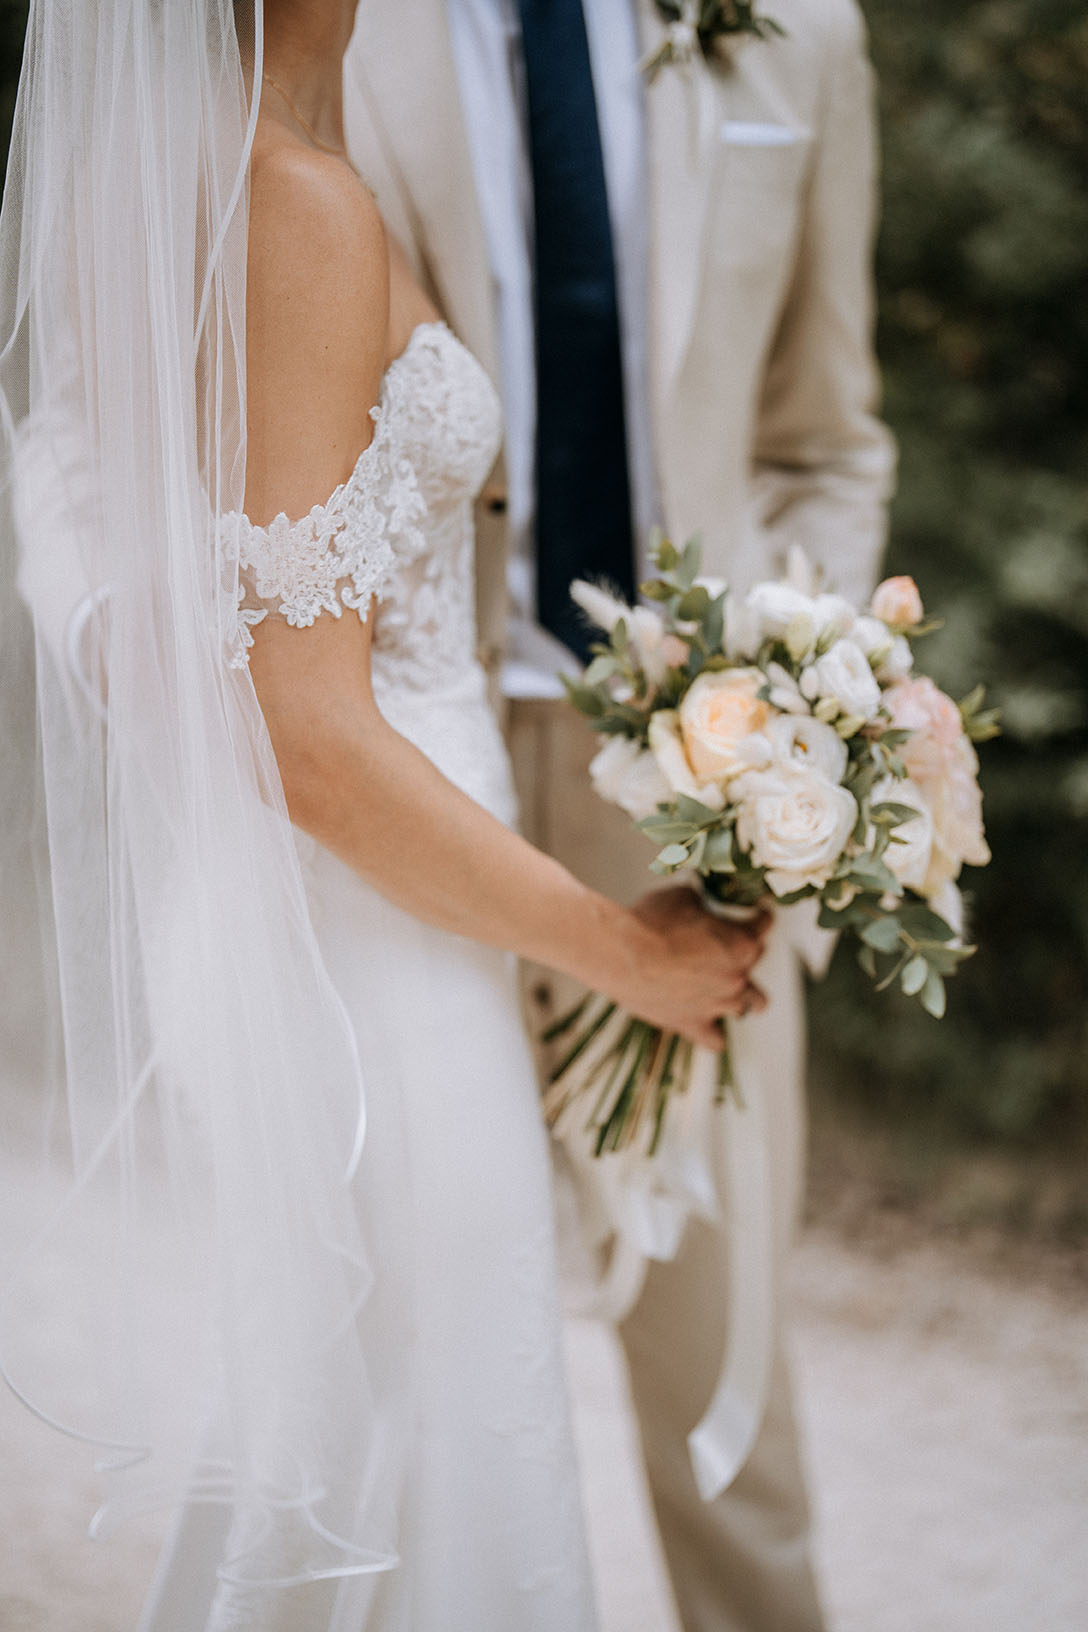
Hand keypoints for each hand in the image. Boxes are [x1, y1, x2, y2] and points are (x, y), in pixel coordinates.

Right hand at [608, 886, 769, 1050]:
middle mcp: (737, 975)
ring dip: (744, 993)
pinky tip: (710, 1028)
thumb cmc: (651, 921)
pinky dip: (715, 1034)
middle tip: (731, 943)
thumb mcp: (682, 896)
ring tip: (732, 988)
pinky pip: (715, 1040)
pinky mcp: (691, 1023)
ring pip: (750, 1004)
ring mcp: (717, 1003)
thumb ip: (701, 902)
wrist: (621, 953)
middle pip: (756, 960)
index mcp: (740, 942)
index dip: (760, 916)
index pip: (763, 925)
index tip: (759, 913)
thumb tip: (699, 902)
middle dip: (746, 949)